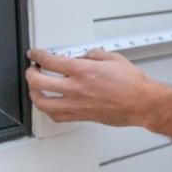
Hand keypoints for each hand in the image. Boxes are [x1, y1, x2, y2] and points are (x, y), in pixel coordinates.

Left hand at [25, 47, 171, 128]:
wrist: (141, 103)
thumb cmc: (132, 84)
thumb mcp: (113, 58)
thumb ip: (94, 55)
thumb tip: (85, 56)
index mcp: (82, 71)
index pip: (49, 61)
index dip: (38, 55)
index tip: (36, 54)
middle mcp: (75, 88)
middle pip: (38, 82)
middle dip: (30, 74)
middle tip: (32, 70)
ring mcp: (76, 104)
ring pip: (42, 102)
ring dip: (34, 94)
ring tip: (35, 88)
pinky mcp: (80, 116)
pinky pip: (56, 116)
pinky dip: (48, 109)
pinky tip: (50, 105)